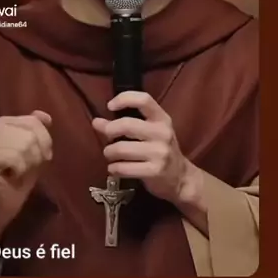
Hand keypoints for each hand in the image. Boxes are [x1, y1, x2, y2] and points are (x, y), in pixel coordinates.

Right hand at [0, 111, 51, 220]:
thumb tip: (45, 116)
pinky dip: (20, 169)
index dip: (43, 141)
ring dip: (28, 163)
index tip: (38, 157)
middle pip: (30, 133)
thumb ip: (38, 130)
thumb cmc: (21, 174)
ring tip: (19, 171)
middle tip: (27, 166)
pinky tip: (12, 175)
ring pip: (23, 144)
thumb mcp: (36, 148)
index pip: (33, 122)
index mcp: (3, 122)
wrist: (5, 201)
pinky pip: (15, 157)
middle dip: (36, 153)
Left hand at [92, 91, 201, 208]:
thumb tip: (96, 122)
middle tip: (107, 138)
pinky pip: (123, 168)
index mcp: (162, 119)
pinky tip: (115, 168)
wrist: (181, 178)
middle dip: (109, 131)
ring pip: (121, 149)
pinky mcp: (154, 171)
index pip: (144, 99)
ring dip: (109, 153)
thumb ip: (124, 124)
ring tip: (111, 156)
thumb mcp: (148, 133)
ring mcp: (160, 153)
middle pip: (127, 125)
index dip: (124, 99)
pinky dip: (113, 168)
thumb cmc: (160, 150)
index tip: (109, 106)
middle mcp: (162, 133)